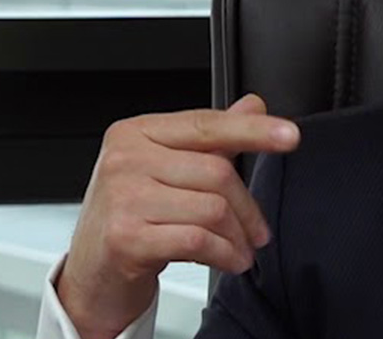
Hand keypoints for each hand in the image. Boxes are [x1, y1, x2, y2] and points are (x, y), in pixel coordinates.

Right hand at [57, 94, 300, 338]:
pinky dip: (224, 254)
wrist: (93, 275)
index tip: (289, 136)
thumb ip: (210, 139)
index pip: (205, 124)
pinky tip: (228, 261)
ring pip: (212, 208)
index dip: (253, 130)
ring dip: (238, 237)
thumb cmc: (130, 219)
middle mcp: (124, 159)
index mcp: (134, 133)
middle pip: (216, 171)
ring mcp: (122, 197)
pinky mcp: (126, 237)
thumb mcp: (165, 172)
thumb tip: (252, 107)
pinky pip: (198, 239)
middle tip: (258, 232)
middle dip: (247, 208)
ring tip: (241, 250)